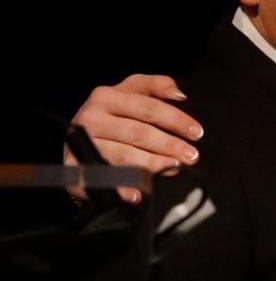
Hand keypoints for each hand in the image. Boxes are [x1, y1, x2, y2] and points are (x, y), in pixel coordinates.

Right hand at [65, 74, 204, 203]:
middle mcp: (91, 118)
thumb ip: (155, 86)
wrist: (75, 141)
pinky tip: (137, 195)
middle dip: (169, 145)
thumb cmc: (113, 115)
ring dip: (151, 164)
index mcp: (106, 96)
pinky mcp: (74, 168)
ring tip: (173, 167)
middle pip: (138, 133)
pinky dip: (120, 187)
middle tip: (191, 156)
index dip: (175, 119)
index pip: (148, 108)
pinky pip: (102, 179)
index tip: (197, 132)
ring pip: (124, 155)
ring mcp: (81, 144)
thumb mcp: (130, 93)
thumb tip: (178, 93)